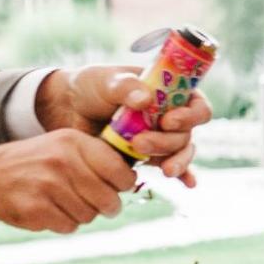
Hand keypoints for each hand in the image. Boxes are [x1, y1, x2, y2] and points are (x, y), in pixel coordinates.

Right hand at [0, 129, 136, 233]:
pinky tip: (52, 210)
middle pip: (109, 199)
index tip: (120, 186)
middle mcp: (62, 162)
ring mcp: (48, 186)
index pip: (119, 170)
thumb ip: (98, 156)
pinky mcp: (36, 210)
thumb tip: (133, 177)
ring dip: (84, 214)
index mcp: (73, 142)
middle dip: (109, 206)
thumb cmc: (37, 162)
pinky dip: (65, 223)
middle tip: (104, 205)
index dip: (125, 183)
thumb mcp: (64, 145)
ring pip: (90, 216)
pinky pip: (70, 227)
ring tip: (67, 202)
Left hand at [35, 64, 211, 185]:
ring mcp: (161, 136)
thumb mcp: (106, 79)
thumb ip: (126, 86)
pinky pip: (170, 165)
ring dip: (175, 161)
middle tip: (139, 143)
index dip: (189, 115)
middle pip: (186, 133)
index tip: (168, 121)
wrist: (68, 110)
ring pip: (181, 152)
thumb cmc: (91, 86)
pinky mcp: (149, 155)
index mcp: (169, 91)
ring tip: (160, 169)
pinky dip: (183, 175)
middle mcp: (171, 114)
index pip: (196, 104)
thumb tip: (145, 99)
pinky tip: (188, 184)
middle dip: (167, 142)